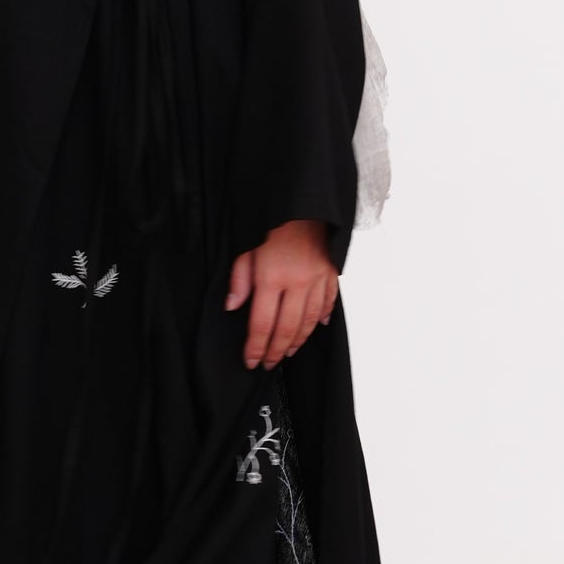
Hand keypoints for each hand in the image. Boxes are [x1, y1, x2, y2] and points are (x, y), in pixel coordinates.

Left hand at [225, 220, 336, 370]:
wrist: (302, 199)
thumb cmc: (271, 221)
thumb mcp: (246, 246)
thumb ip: (239, 279)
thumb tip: (232, 306)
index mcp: (271, 277)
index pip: (261, 323)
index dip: (255, 347)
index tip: (250, 360)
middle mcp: (297, 282)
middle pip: (287, 328)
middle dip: (275, 350)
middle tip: (268, 363)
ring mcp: (317, 278)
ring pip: (309, 321)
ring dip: (298, 340)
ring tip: (287, 351)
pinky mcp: (331, 272)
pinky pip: (328, 302)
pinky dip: (322, 318)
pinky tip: (316, 327)